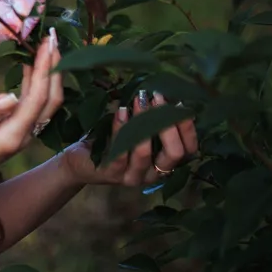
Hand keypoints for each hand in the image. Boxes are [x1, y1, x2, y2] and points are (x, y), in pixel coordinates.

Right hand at [0, 27, 60, 187]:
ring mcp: (21, 134)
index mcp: (12, 136)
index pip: (36, 99)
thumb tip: (9, 95)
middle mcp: (23, 136)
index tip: (46, 44)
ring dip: (48, 73)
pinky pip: (33, 104)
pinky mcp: (14, 130)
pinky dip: (36, 82)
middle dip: (55, 68)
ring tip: (46, 46)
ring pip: (45, 101)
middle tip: (52, 37)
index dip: (45, 70)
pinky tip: (31, 66)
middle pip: (50, 99)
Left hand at [58, 91, 199, 186]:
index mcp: (164, 163)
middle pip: (174, 153)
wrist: (82, 160)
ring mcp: (133, 176)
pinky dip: (121, 128)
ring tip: (138, 99)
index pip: (189, 150)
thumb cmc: (114, 142)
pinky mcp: (113, 173)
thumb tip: (163, 94)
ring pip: (145, 152)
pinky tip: (121, 112)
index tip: (178, 102)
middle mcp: (154, 174)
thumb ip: (152, 121)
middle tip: (157, 98)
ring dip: (143, 122)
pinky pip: (120, 151)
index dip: (187, 127)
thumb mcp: (137, 131)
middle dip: (168, 123)